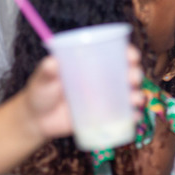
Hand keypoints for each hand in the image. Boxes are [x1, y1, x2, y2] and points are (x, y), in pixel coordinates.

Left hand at [23, 45, 145, 140]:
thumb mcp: (42, 79)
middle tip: (133, 78)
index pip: (115, 54)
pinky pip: (123, 116)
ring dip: (138, 95)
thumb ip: (46, 71)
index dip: (128, 53)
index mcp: (91, 65)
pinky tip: (135, 117)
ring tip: (135, 99)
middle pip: (127, 73)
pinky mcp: (104, 117)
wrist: (36, 121)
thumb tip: (51, 62)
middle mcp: (103, 80)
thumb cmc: (40, 93)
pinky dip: (133, 116)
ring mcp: (105, 100)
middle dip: (136, 74)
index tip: (132, 56)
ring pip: (129, 94)